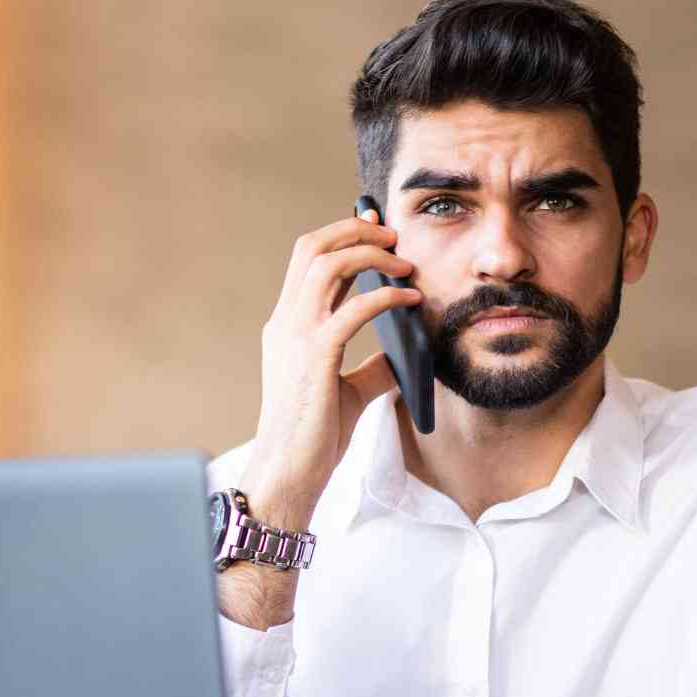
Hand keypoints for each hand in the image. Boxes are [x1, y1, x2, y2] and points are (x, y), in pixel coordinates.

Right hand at [240, 209, 419, 531]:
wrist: (289, 472)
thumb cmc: (314, 438)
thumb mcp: (348, 393)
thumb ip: (370, 368)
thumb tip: (403, 356)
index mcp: (287, 327)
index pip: (307, 260)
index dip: (341, 235)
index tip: (374, 224)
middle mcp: (286, 323)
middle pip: (312, 248)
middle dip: (354, 230)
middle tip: (394, 234)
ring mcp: (295, 337)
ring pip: (326, 264)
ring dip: (370, 253)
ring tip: (404, 262)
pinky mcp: (315, 356)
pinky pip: (354, 308)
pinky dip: (385, 295)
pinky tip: (410, 299)